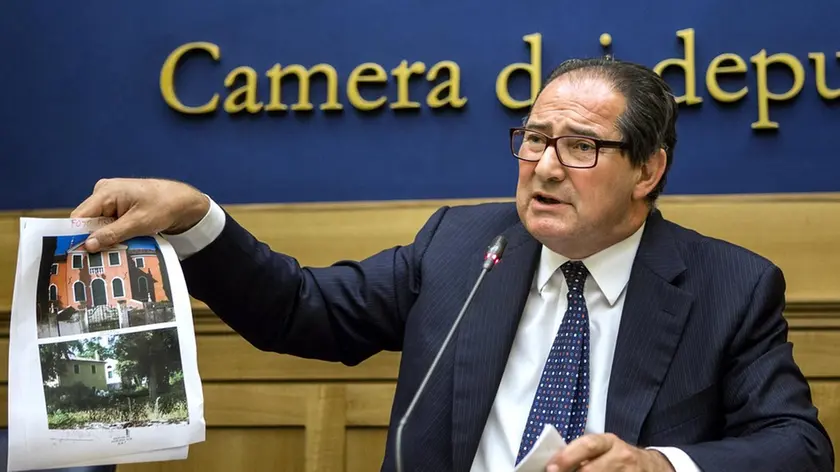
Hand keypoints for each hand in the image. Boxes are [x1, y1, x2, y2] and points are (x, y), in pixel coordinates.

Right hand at [70, 178, 208, 251]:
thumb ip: (112, 233)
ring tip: (107, 255)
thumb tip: (88, 245)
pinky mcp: (117, 207)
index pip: (80, 216)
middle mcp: (103, 192)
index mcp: (105, 191)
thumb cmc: (164, 206)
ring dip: (103, 238)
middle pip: (87, 221)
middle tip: (94, 260)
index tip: (76, 254)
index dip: (76, 235)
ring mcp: (110, 199)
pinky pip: (107, 223)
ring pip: (98, 224)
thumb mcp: (138, 223)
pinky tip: (116, 245)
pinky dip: (111, 234)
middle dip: (92, 239)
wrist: (183, 202)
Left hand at [547, 433, 674, 471]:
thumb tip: (554, 466)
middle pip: (591, 470)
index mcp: (609, 442)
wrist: (652, 467)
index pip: (587, 446)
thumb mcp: (605, 448)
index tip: (550, 468)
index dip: (567, 457)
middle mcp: (621, 456)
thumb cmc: (619, 457)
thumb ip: (583, 454)